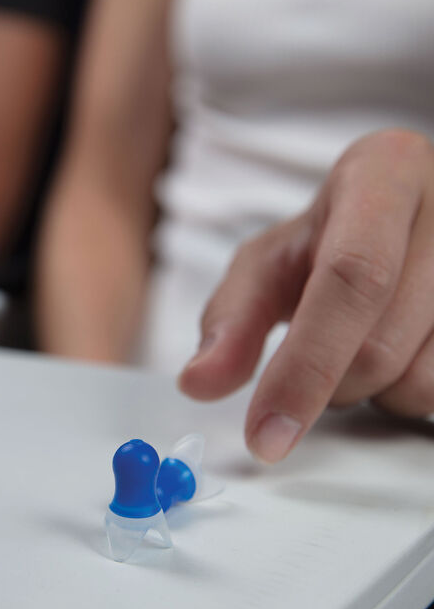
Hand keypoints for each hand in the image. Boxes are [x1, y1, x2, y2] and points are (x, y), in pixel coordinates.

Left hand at [179, 129, 433, 462]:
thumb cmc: (327, 240)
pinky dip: (408, 395)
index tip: (265, 435)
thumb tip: (198, 382)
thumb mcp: (266, 264)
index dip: (304, 366)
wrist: (398, 219)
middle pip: (381, 345)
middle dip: (328, 385)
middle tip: (311, 364)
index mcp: (382, 173)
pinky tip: (397, 356)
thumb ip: (229, 321)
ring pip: (422, 380)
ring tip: (358, 346)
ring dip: (371, 393)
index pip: (351, 279)